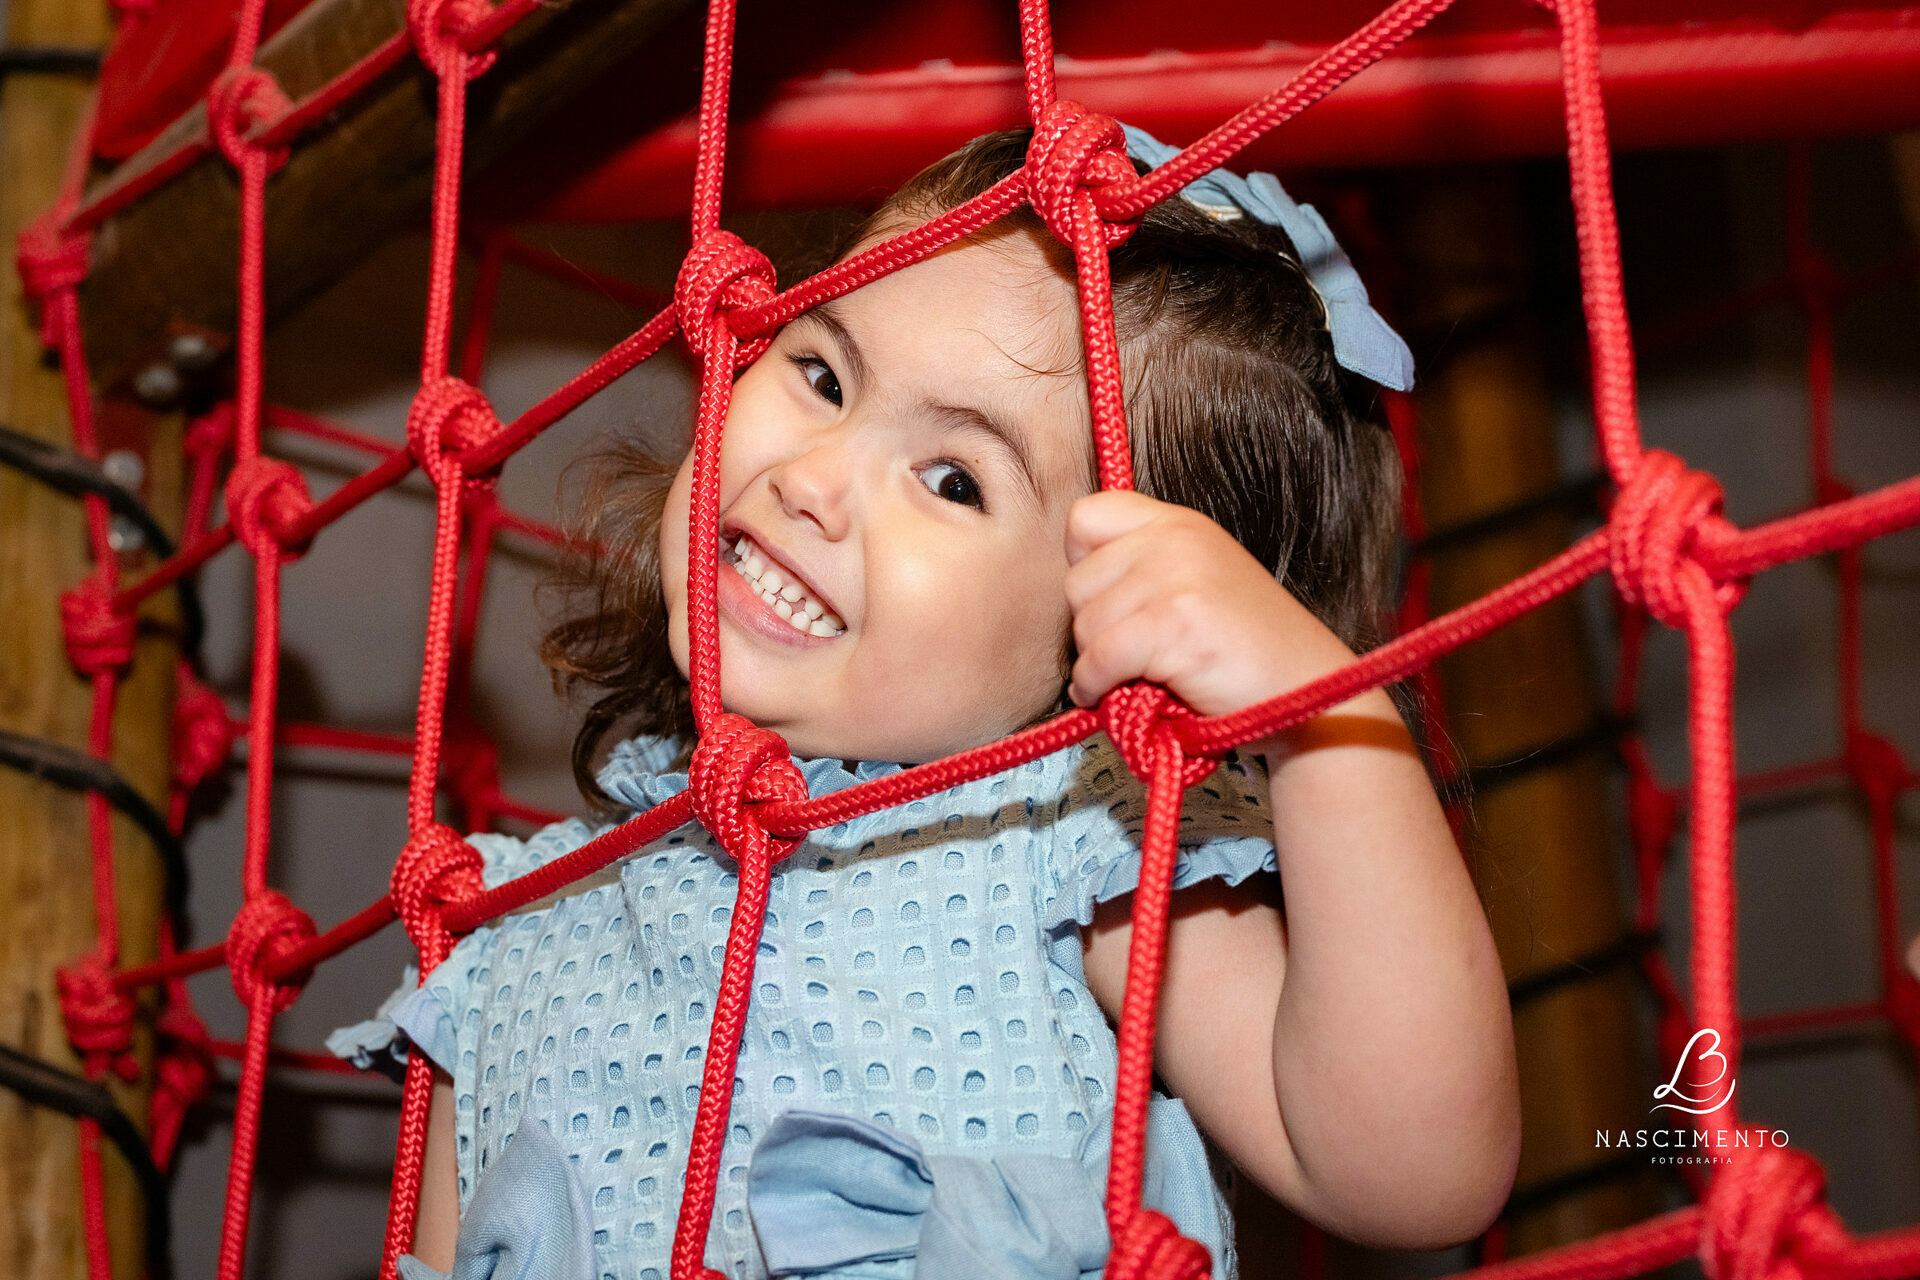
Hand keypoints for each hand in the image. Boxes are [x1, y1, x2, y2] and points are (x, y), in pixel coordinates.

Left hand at [1063, 490, 1381, 737]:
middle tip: (1131, 654)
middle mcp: (1176, 539)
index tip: (1110, 601)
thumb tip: (1074, 594)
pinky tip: (1116, 698)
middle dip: (1093, 628)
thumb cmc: (1248, 652)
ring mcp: (1177, 579)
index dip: (1084, 564)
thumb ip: (1146, 570)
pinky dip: (1097, 689)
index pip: (1086, 516)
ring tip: (1138, 676)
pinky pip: (1098, 660)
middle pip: (1077, 582)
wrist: (1310, 694)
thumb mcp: (1199, 582)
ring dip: (1098, 664)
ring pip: (1084, 625)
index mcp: (1179, 523)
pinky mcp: (1176, 626)